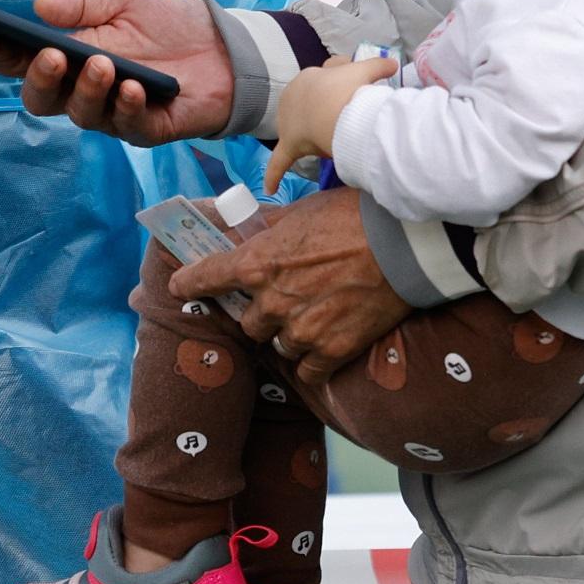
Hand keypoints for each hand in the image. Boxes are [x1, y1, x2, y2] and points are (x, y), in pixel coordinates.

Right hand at [0, 0, 234, 147]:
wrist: (225, 47)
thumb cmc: (167, 22)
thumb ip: (82, 2)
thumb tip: (40, 5)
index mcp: (67, 55)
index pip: (20, 59)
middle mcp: (80, 89)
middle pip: (40, 98)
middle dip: (39, 78)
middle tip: (51, 55)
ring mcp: (110, 112)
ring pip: (80, 114)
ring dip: (87, 90)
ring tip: (103, 64)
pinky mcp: (145, 129)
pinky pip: (126, 126)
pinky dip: (126, 107)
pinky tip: (133, 88)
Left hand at [171, 187, 408, 382]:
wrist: (403, 245)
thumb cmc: (352, 217)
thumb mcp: (300, 213)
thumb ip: (268, 228)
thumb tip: (247, 228)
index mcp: (257, 263)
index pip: (206, 279)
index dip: (189, 284)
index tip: (179, 288)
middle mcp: (272, 301)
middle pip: (249, 322)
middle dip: (262, 313)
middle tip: (284, 301)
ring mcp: (301, 330)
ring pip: (278, 345)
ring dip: (288, 335)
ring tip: (312, 320)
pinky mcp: (332, 351)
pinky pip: (307, 370)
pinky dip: (312, 361)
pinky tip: (323, 348)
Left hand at [264, 55, 397, 190]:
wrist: (330, 112)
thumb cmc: (345, 90)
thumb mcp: (363, 72)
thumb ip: (377, 66)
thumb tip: (392, 64)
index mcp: (309, 77)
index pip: (324, 77)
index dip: (341, 81)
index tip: (355, 88)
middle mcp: (293, 95)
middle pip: (311, 102)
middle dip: (325, 106)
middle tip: (346, 113)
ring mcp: (288, 121)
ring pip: (300, 126)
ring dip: (310, 131)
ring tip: (332, 138)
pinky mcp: (289, 145)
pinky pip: (279, 162)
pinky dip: (275, 174)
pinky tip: (270, 188)